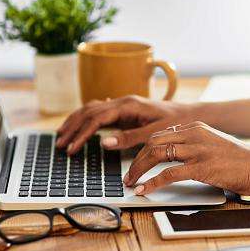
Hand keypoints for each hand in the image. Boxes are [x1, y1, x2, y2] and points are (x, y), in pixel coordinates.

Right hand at [56, 95, 201, 153]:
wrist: (189, 114)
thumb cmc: (175, 123)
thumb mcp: (154, 133)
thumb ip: (129, 138)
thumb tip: (104, 143)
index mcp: (128, 105)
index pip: (96, 118)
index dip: (81, 134)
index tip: (71, 149)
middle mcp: (122, 101)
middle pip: (88, 111)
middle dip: (72, 128)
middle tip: (59, 144)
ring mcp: (123, 104)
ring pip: (91, 109)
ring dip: (75, 122)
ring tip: (62, 136)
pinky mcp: (125, 110)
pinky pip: (99, 111)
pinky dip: (85, 118)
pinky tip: (79, 124)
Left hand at [124, 121, 249, 195]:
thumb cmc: (241, 160)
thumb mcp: (214, 144)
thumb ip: (194, 146)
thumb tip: (173, 157)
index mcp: (195, 127)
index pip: (160, 135)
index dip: (143, 149)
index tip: (135, 161)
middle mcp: (194, 134)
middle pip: (153, 142)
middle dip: (136, 159)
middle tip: (129, 175)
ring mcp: (198, 149)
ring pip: (156, 154)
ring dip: (139, 170)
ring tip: (131, 182)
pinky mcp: (202, 166)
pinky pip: (168, 174)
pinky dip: (152, 182)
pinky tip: (144, 190)